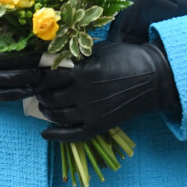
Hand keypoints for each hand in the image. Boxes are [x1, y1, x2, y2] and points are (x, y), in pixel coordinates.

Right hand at [0, 44, 57, 106]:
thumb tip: (23, 24)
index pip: (7, 49)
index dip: (25, 50)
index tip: (42, 48)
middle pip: (10, 65)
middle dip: (31, 64)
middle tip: (48, 62)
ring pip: (10, 81)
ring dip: (29, 79)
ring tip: (45, 75)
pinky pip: (7, 95)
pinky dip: (22, 92)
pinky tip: (35, 88)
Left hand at [36, 40, 179, 140]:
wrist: (154, 77)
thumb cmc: (127, 57)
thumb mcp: (100, 50)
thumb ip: (77, 57)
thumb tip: (55, 61)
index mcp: (83, 71)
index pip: (48, 76)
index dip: (37, 77)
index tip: (31, 75)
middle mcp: (84, 93)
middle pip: (50, 97)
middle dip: (40, 94)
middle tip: (39, 90)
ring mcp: (91, 112)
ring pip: (57, 116)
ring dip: (46, 111)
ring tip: (44, 106)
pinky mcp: (99, 126)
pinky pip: (72, 135)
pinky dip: (56, 136)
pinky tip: (45, 133)